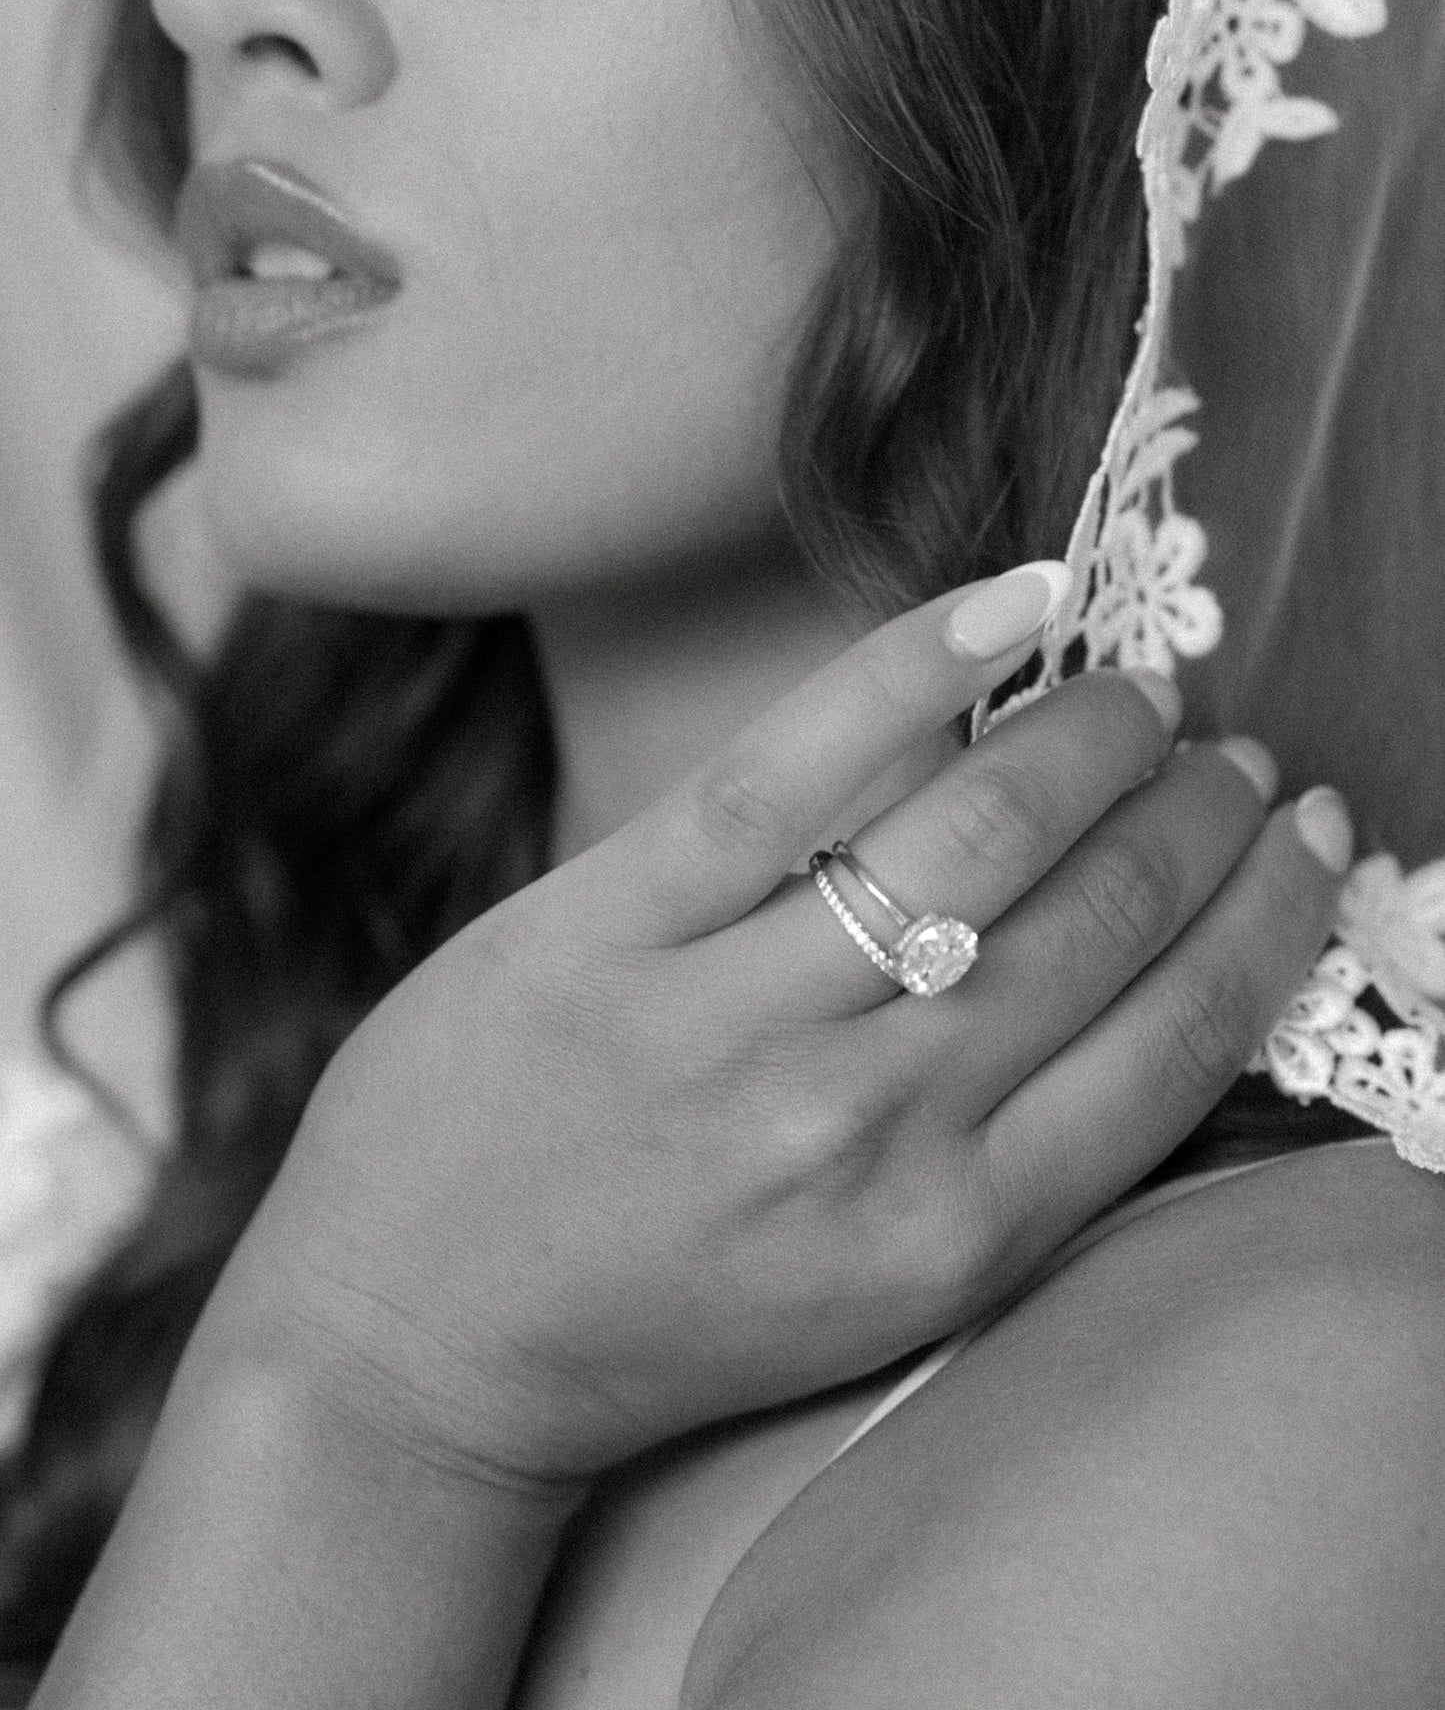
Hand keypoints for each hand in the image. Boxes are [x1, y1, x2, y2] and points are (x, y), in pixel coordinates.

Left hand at [222, 568, 1347, 1489]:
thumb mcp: (869, 1286)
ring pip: (978, 827)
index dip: (1264, 914)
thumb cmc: (656, 1311)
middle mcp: (869, 1131)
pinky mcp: (615, 926)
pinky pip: (795, 768)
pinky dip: (919, 665)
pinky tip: (1012, 605)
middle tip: (1222, 751)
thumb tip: (1146, 966)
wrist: (412, 1348)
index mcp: (954, 1236)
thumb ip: (1005, 1152)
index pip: (1178, 1039)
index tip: (1300, 835)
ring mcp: (737, 1021)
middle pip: (1098, 916)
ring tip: (1134, 692)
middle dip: (1195, 811)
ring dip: (1093, 732)